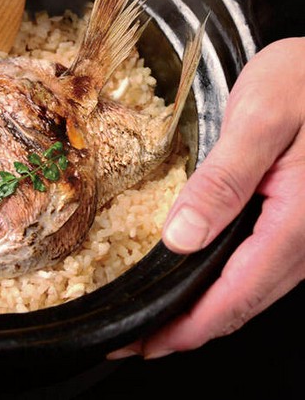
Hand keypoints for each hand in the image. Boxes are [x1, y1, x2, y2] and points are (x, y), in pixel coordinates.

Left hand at [109, 37, 304, 358]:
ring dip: (202, 312)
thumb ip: (225, 179)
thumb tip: (181, 237)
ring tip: (158, 319)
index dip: (187, 327)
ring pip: (249, 291)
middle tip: (137, 339)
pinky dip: (221, 286)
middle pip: (241, 304)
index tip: (145, 342)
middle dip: (187, 329)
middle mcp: (303, 237)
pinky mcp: (294, 220)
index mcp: (295, 220)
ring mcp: (302, 232)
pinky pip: (256, 267)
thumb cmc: (304, 81)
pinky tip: (196, 281)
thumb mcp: (260, 119)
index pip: (235, 295)